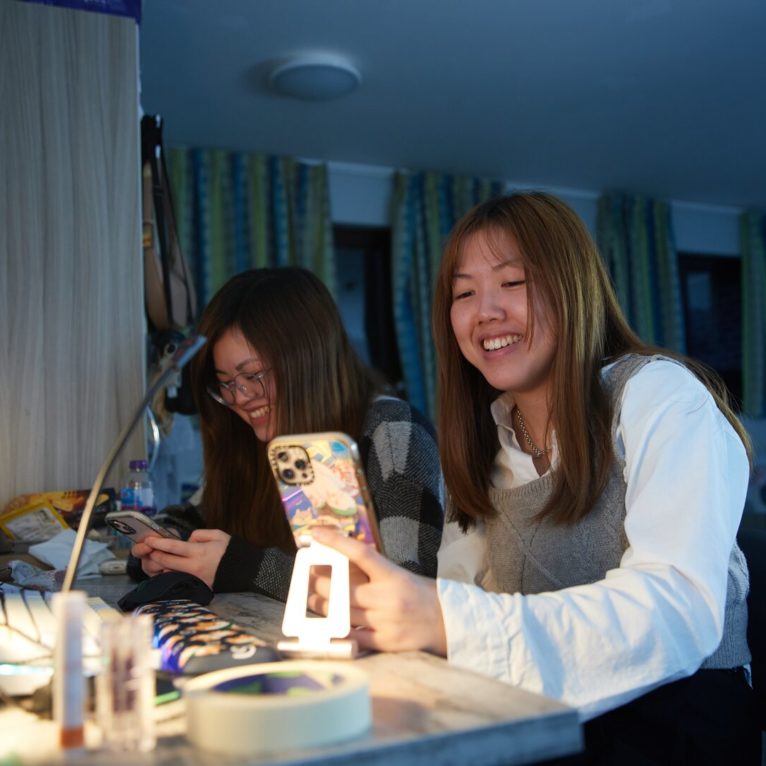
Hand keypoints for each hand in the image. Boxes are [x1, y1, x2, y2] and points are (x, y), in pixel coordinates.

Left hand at [131, 529, 230, 588]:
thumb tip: (187, 541)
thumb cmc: (231, 550)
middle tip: (149, 549)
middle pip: (167, 561)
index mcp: (199, 552)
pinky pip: (178, 579)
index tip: (148, 539)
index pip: (173, 547)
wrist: (244, 570)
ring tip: (157, 559)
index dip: (158, 543)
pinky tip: (169, 569)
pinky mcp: (196, 586)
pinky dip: (171, 574)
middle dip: (155, 554)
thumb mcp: (217, 534)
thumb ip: (199, 535)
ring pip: (170, 573)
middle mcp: (194, 566)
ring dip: (161, 566)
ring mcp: (194, 578)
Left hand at [306, 528, 446, 655]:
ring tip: (311, 600)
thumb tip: (343, 562)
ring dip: (321, 606)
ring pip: (341, 613)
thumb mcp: (401, 575)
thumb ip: (375, 571)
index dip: (335, 541)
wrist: (449, 624)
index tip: (315, 533)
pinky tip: (327, 625)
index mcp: (393, 575)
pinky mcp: (384, 643)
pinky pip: (351, 637)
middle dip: (317, 581)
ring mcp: (384, 622)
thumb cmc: (423, 595)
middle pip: (341, 587)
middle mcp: (387, 598)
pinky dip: (337, 630)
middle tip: (306, 576)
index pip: (359, 552)